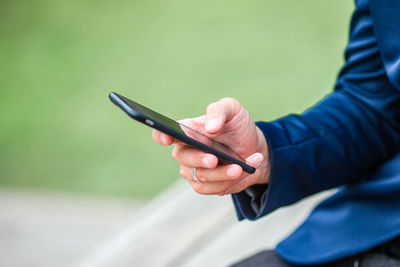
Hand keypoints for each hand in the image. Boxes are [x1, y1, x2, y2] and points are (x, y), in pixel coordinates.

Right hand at [152, 98, 269, 195]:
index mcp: (186, 130)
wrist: (255, 148)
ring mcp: (194, 170)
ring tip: (241, 167)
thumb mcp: (232, 110)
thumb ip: (219, 111)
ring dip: (223, 173)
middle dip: (199, 159)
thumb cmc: (237, 126)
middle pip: (184, 158)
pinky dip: (233, 180)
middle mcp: (186, 152)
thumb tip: (210, 127)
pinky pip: (216, 188)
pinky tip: (247, 169)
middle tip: (214, 158)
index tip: (167, 138)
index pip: (163, 133)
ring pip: (202, 177)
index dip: (161, 136)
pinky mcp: (208, 186)